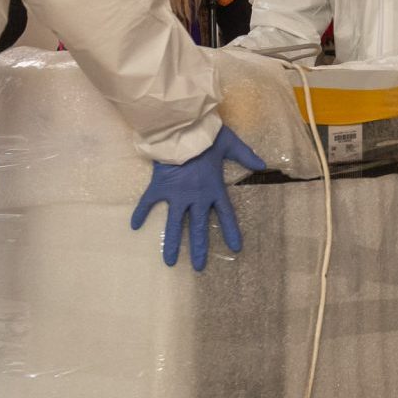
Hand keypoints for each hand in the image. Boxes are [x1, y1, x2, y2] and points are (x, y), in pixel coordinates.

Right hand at [130, 126, 266, 270]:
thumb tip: (263, 165)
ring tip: (170, 262)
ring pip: (174, 224)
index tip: (235, 248)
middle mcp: (196, 197)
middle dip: (200, 248)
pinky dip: (140, 213)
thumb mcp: (231, 143)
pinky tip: (134, 227)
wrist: (181, 129)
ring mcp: (176, 195)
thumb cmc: (206, 136)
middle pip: (198, 227)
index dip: (231, 231)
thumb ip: (246, 155)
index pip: (226, 214)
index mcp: (214, 188)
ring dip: (172, 244)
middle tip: (199, 267)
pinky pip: (148, 203)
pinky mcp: (159, 188)